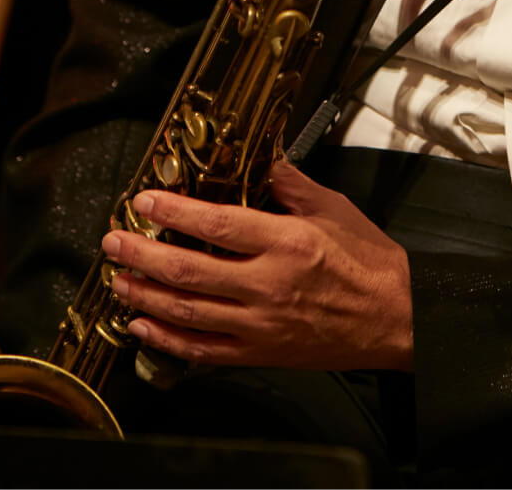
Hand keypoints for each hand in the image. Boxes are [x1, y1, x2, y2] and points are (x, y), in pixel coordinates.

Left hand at [101, 162, 413, 372]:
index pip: (218, 223)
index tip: (147, 202)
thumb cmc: (370, 263)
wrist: (396, 316)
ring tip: (120, 280)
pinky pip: (202, 349)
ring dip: (145, 295)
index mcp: (289, 242)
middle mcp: (269, 284)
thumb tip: (265, 160)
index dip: (175, 212)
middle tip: (116, 242)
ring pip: (187, 311)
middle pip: (190, 270)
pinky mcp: (260, 352)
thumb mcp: (335, 209)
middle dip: (143, 254)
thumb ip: (293, 185)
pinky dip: (167, 338)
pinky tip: (145, 325)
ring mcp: (261, 323)